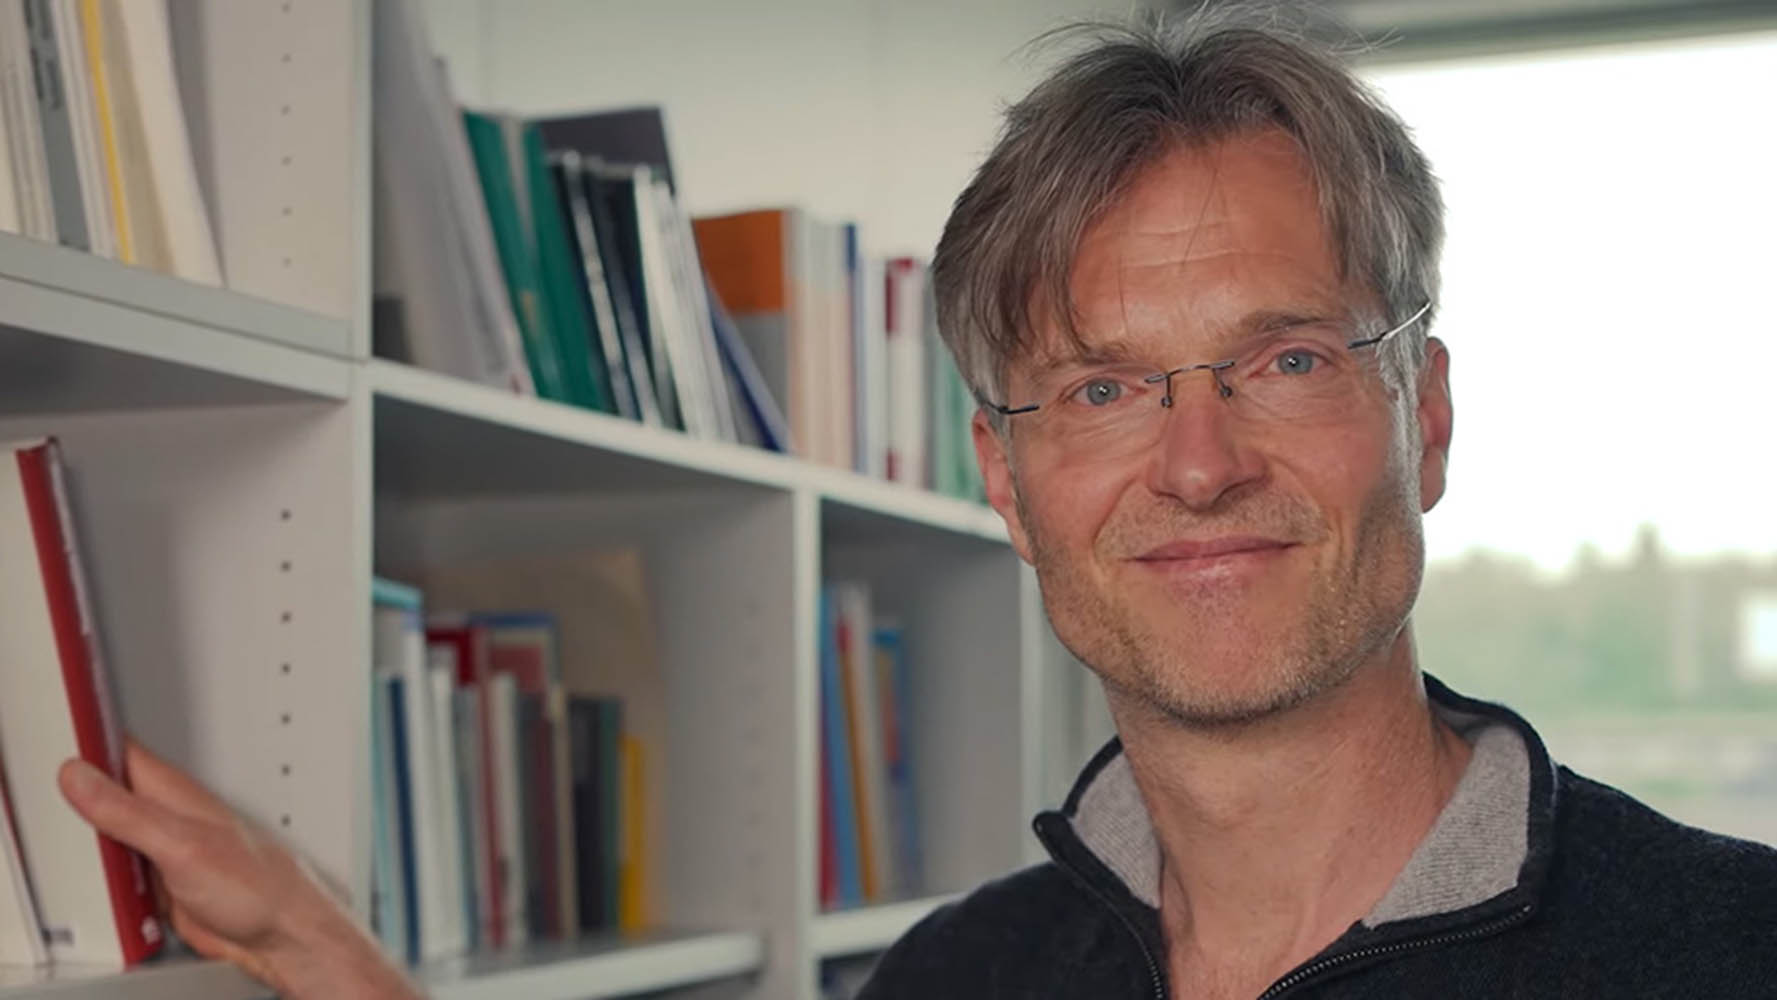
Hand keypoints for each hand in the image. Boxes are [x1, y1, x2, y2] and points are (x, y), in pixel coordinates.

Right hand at [59, 741, 421, 999]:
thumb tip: (82, 777)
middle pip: (107, 797)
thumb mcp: (180, 844)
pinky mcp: (160, 883)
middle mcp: (169, 816)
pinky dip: (108, 884)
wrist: (280, 936)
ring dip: (94, 850)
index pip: (121, 752)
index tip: (57, 746)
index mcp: (176, 792)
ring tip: (88, 861)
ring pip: (110, 838)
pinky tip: (111, 893)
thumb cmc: (258, 885)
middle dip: (80, 804)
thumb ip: (128, 812)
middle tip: (60, 816)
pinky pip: (119, 876)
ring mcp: (163, 850)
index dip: (87, 744)